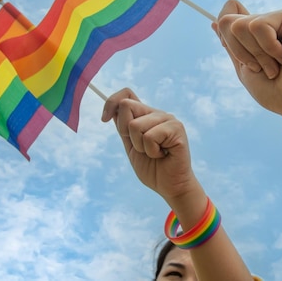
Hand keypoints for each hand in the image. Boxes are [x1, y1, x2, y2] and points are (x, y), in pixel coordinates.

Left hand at [101, 88, 200, 203]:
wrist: (170, 186)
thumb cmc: (152, 168)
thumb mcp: (131, 145)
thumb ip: (124, 127)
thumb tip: (111, 110)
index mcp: (146, 115)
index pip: (126, 94)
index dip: (111, 102)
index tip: (104, 119)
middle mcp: (157, 113)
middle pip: (126, 106)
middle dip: (126, 132)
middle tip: (141, 147)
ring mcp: (168, 119)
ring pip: (136, 125)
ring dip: (140, 146)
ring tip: (155, 153)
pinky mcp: (177, 128)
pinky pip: (150, 136)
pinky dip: (152, 151)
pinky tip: (163, 154)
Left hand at [213, 0, 281, 149]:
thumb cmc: (276, 91)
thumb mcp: (244, 68)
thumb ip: (231, 44)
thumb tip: (214, 22)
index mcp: (253, 35)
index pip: (226, 14)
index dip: (226, 38)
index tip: (244, 60)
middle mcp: (265, 22)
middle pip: (226, 21)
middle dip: (240, 52)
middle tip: (263, 68)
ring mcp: (277, 18)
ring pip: (240, 25)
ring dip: (256, 54)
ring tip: (275, 65)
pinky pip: (259, 25)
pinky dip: (268, 49)